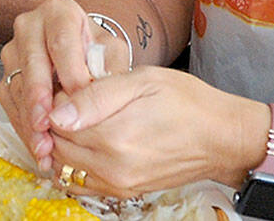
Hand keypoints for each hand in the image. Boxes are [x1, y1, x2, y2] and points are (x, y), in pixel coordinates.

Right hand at [0, 0, 120, 171]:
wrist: (80, 53)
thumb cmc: (96, 50)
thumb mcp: (112, 52)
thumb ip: (110, 68)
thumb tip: (101, 92)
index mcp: (58, 12)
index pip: (61, 39)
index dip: (70, 70)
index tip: (80, 96)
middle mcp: (29, 27)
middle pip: (31, 63)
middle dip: (39, 98)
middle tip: (49, 124)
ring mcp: (14, 52)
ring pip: (17, 87)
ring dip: (30, 121)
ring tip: (46, 147)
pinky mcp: (6, 78)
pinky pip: (11, 105)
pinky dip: (25, 129)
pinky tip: (40, 150)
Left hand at [44, 68, 267, 196]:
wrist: (220, 138)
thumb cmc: (186, 101)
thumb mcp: (142, 81)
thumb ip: (96, 96)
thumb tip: (55, 114)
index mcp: (114, 135)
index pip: (56, 122)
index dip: (54, 99)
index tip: (67, 84)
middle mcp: (112, 167)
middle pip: (56, 147)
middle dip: (53, 123)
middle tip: (69, 99)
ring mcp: (117, 185)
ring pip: (64, 167)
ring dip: (60, 144)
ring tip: (77, 120)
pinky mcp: (123, 193)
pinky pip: (80, 184)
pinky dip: (73, 165)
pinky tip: (85, 143)